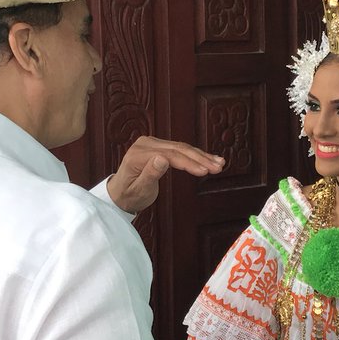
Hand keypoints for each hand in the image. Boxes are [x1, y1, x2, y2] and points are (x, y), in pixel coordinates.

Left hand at [107, 136, 223, 213]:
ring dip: (201, 155)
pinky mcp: (158, 146)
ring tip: (219, 163)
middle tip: (218, 167)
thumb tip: (162, 159)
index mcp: (138, 154)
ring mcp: (152, 143)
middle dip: (200, 158)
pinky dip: (194, 155)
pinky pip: (179, 149)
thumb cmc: (128, 196)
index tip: (205, 171)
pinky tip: (208, 158)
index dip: (189, 163)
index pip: (170, 155)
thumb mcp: (138, 190)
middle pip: (178, 149)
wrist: (119, 194)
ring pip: (181, 147)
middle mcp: (145, 143)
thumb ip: (149, 174)